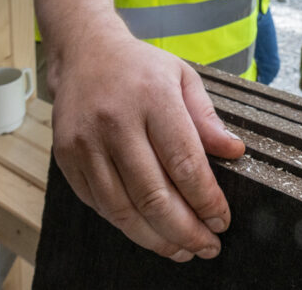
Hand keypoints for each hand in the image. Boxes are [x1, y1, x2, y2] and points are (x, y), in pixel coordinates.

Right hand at [49, 38, 244, 261]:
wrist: (83, 52)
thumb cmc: (140, 68)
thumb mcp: (183, 78)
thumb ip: (207, 118)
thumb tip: (235, 152)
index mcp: (152, 98)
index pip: (184, 163)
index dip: (206, 201)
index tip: (223, 221)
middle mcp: (115, 122)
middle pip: (153, 195)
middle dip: (185, 231)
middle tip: (207, 247)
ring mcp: (85, 142)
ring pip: (123, 209)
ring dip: (156, 238)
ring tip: (182, 250)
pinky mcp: (66, 158)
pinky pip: (99, 205)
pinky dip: (127, 225)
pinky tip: (149, 231)